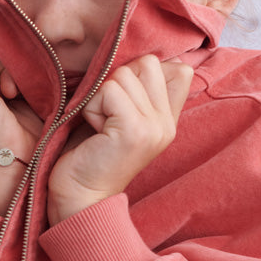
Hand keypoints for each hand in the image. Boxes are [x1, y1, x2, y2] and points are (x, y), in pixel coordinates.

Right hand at [0, 38, 42, 212]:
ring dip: (1, 54)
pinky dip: (5, 64)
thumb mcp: (19, 98)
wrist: (18, 170)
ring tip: (14, 85)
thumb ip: (10, 73)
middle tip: (15, 75)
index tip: (11, 67)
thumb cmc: (28, 138)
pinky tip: (13, 91)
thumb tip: (23, 43)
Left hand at [47, 56, 192, 223]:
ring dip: (100, 97)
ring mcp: (154, 126)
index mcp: (168, 120)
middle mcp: (167, 123)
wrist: (82, 198)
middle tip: (108, 117)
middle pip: (147, 63)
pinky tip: (96, 131)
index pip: (178, 70)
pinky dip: (92, 107)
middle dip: (117, 82)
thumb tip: (163, 62)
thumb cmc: (93, 156)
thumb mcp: (124, 120)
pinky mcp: (135, 129)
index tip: (122, 104)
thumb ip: (143, 94)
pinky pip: (108, 90)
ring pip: (124, 75)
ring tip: (101, 127)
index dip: (142, 74)